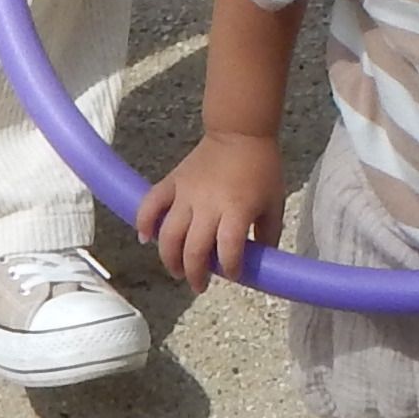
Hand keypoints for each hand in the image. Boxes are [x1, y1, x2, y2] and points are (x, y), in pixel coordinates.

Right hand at [138, 131, 286, 286]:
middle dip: (195, 274)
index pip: (228, 250)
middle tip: (199, 284)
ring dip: (170, 259)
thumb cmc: (262, 169)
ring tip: (177, 271)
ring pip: (168, 235)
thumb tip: (261, 261)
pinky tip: (145, 239)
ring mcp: (186, 194)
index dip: (229, 269)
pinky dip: (143, 222)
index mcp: (237, 210)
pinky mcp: (171, 182)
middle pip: (193, 250)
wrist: (240, 133)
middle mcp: (208, 206)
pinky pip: (150, 204)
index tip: (232, 274)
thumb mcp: (274, 204)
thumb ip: (268, 235)